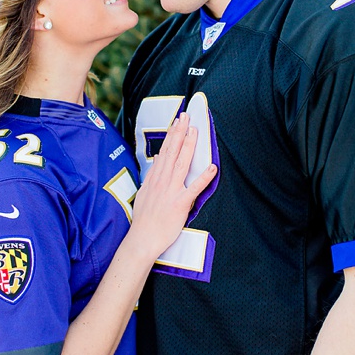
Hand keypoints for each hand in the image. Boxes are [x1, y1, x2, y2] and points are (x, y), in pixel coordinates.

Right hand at [126, 112, 217, 261]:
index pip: (164, 151)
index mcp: (154, 178)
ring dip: (189, 146)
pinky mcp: (179, 204)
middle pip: (172, 152)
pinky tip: (212, 167)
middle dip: (180, 132)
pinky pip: (194, 188)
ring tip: (195, 131)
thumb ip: (153, 175)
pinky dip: (203, 178)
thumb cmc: (144, 219)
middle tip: (186, 116)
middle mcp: (162, 181)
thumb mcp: (144, 192)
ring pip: (181, 164)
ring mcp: (170, 191)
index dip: (172, 135)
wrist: (142, 238)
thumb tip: (159, 159)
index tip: (177, 121)